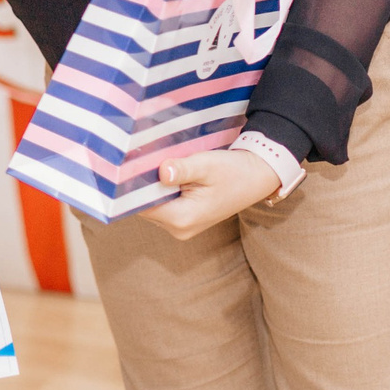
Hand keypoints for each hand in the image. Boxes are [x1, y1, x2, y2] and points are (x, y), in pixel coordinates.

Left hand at [144, 149, 282, 240]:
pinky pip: (163, 206)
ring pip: (153, 206)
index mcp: (182, 219)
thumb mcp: (207, 165)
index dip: (134, 185)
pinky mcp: (185, 221)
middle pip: (145, 206)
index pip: (141, 205)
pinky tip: (170, 176)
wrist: (258, 177)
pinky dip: (163, 192)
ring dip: (154, 188)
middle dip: (144, 185)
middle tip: (146, 160)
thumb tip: (161, 172)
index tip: (131, 165)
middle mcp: (179, 229)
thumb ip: (182, 170)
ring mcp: (181, 228)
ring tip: (161, 166)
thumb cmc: (234, 171)